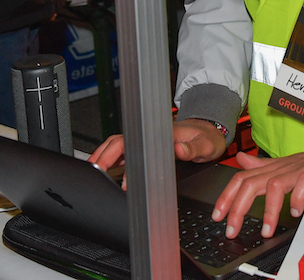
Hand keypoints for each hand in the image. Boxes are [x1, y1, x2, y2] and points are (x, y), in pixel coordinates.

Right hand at [87, 121, 226, 190]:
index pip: (132, 141)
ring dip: (105, 157)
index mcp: (161, 133)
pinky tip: (107, 170)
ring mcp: (149, 140)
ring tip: (93, 172)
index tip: (105, 166)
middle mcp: (152, 135)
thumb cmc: (207, 138)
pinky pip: (127, 152)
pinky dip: (114, 160)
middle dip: (102, 156)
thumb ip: (192, 149)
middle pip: (119, 143)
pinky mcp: (150, 147)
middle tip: (91, 172)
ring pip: (120, 147)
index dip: (116, 154)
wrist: (212, 132)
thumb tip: (178, 149)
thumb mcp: (205, 145)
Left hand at [212, 122, 303, 239]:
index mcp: (276, 168)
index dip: (226, 196)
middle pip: (252, 183)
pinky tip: (297, 211)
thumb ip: (263, 166)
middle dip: (237, 207)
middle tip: (232, 229)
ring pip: (275, 184)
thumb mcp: (288, 165)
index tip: (218, 216)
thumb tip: (241, 162)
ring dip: (267, 209)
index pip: (243, 178)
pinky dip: (298, 199)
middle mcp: (285, 168)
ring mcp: (302, 171)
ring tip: (266, 230)